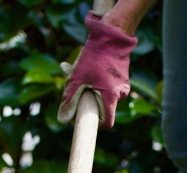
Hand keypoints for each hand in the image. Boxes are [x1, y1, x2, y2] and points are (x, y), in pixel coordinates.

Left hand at [57, 11, 136, 129]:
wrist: (112, 34)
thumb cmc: (94, 57)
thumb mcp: (77, 79)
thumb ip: (69, 100)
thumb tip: (62, 121)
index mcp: (111, 98)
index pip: (106, 123)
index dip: (94, 124)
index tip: (82, 117)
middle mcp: (121, 95)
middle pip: (102, 108)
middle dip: (87, 102)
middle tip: (73, 88)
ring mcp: (123, 86)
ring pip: (104, 96)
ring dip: (90, 90)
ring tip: (77, 73)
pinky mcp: (122, 78)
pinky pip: (108, 86)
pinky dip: (97, 82)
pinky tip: (88, 69)